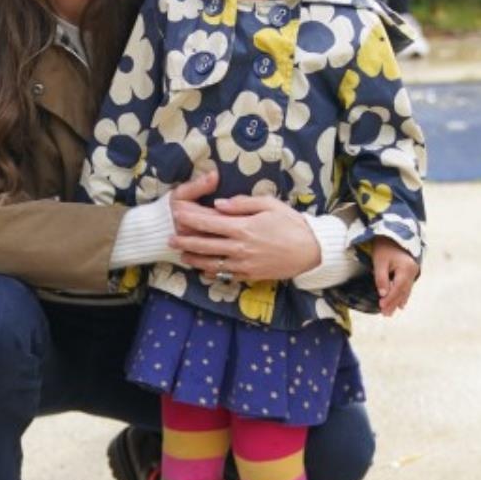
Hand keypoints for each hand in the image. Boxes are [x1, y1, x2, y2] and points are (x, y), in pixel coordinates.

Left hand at [168, 173, 325, 283]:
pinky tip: (203, 270)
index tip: (177, 216)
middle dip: (185, 242)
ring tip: (181, 256)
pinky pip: (225, 275)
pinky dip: (212, 273)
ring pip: (212, 263)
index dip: (190, 219)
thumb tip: (217, 205)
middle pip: (205, 245)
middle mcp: (240, 248)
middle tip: (169, 240)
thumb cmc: (291, 223)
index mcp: (243, 228)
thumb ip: (241, 204)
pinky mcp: (250, 275)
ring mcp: (244, 264)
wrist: (311, 250)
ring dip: (194, 260)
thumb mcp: (269, 204)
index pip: (209, 223)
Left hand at [372, 240, 419, 315]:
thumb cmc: (384, 247)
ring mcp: (413, 272)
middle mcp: (412, 271)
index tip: (381, 306)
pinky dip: (402, 296)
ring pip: (405, 290)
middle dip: (393, 303)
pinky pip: (406, 287)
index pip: (398, 287)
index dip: (390, 298)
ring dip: (397, 302)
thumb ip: (381, 278)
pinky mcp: (410, 272)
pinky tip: (400, 305)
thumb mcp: (379, 261)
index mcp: (406, 268)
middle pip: (402, 291)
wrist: (393, 234)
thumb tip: (383, 294)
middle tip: (385, 314)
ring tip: (390, 313)